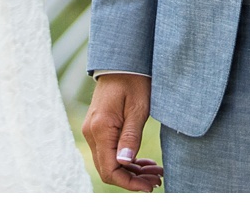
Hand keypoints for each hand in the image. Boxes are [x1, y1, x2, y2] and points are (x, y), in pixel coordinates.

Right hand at [83, 73, 162, 190]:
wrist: (121, 62)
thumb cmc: (133, 80)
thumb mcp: (138, 108)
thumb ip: (130, 136)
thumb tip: (124, 162)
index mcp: (101, 128)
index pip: (110, 169)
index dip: (129, 183)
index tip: (149, 187)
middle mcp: (91, 132)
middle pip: (109, 169)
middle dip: (133, 179)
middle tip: (157, 179)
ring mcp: (93, 131)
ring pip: (109, 163)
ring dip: (131, 171)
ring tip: (155, 172)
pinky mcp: (98, 128)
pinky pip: (109, 152)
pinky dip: (126, 160)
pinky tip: (143, 162)